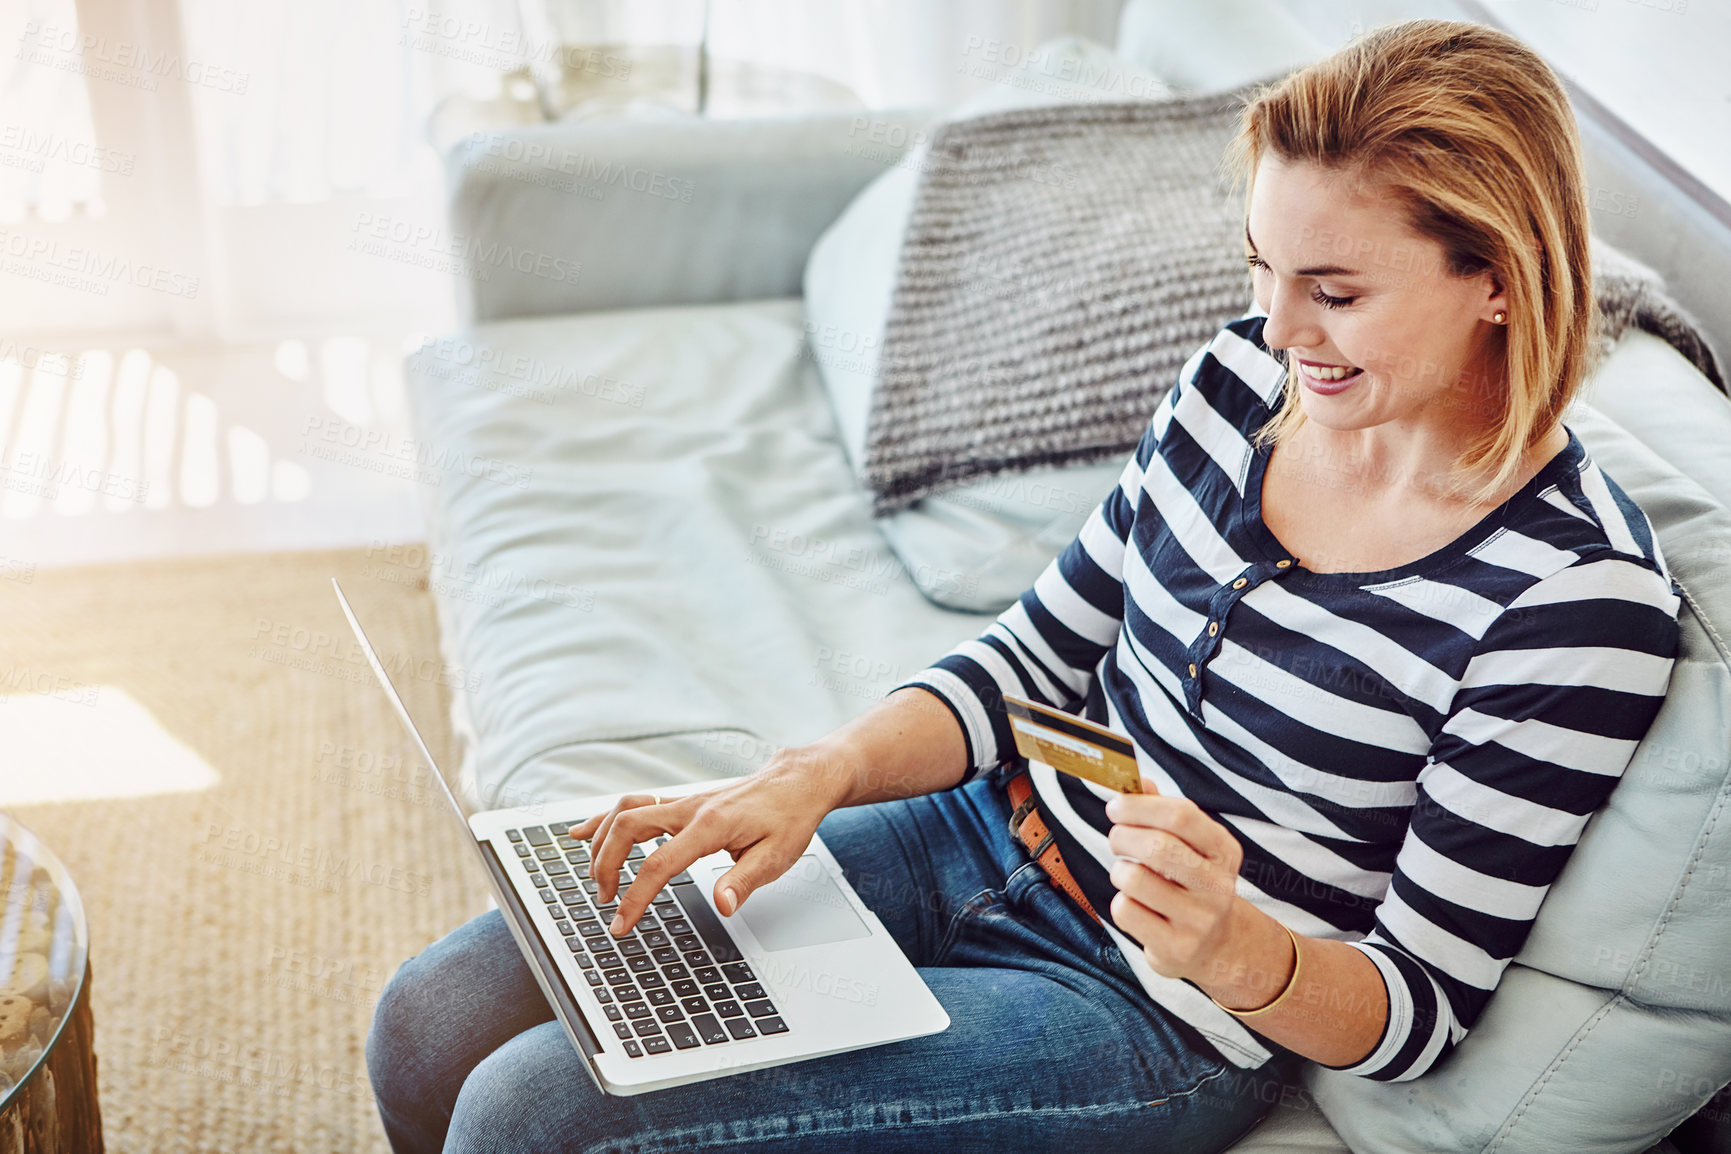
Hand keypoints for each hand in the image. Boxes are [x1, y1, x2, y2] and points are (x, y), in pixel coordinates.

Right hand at [568, 744, 854, 936]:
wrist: (796, 782)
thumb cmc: (789, 819)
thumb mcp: (777, 856)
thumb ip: (744, 881)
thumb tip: (723, 906)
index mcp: (710, 826)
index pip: (659, 864)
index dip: (635, 898)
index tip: (620, 925)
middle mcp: (689, 808)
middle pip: (626, 828)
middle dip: (607, 866)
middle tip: (606, 900)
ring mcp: (683, 802)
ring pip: (624, 812)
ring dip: (602, 843)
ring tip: (597, 878)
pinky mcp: (682, 802)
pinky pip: (634, 804)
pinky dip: (604, 819)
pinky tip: (583, 832)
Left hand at [1104, 777, 1246, 981]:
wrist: (1214, 944)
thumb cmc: (1189, 881)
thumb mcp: (1187, 845)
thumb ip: (1161, 810)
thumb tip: (1136, 781)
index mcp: (1223, 850)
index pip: (1182, 815)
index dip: (1140, 806)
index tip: (1115, 807)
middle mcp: (1218, 885)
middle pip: (1158, 846)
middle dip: (1123, 835)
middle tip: (1116, 838)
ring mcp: (1199, 920)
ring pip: (1134, 879)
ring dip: (1120, 871)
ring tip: (1130, 875)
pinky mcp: (1177, 948)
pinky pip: (1126, 911)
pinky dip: (1121, 903)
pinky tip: (1138, 907)